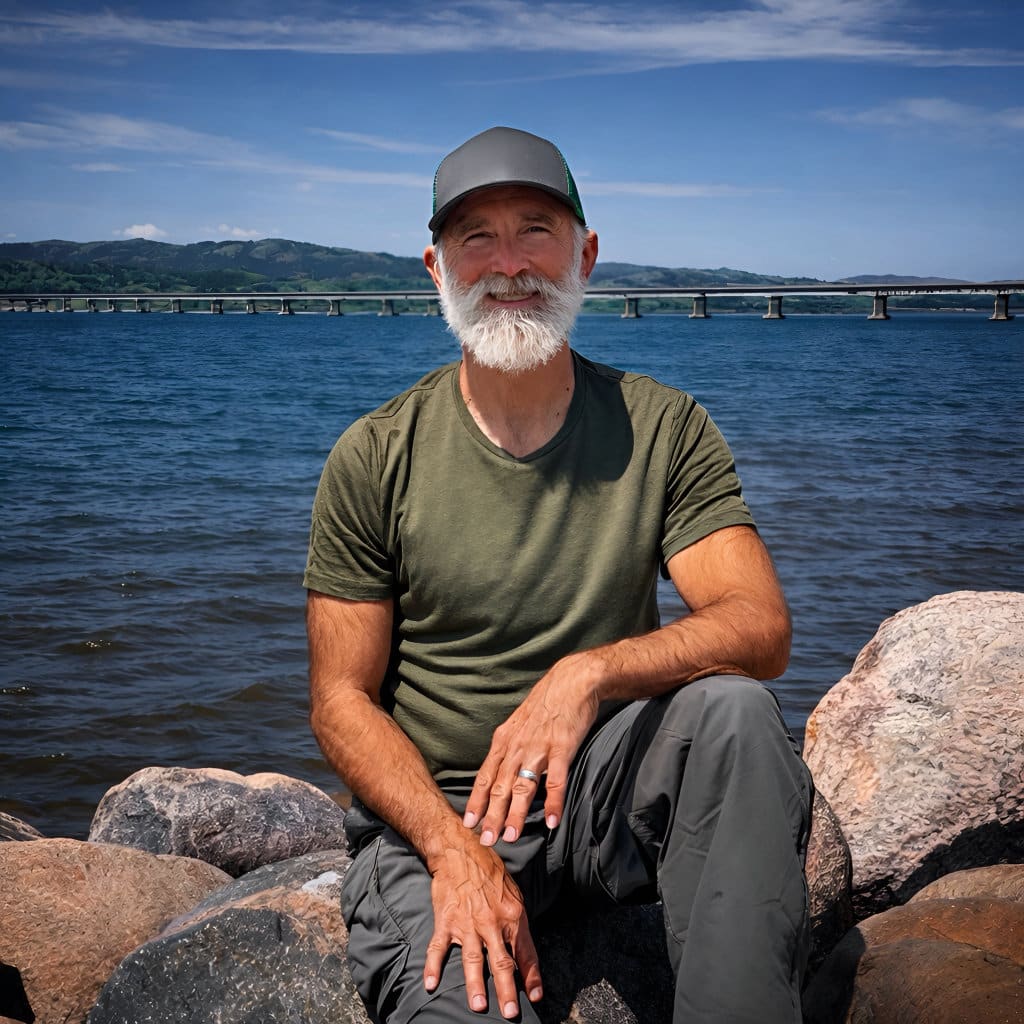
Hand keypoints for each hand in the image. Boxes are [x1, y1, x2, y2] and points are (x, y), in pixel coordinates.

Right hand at [424, 840, 541, 1017]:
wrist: (461, 851)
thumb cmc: (490, 872)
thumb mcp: (513, 894)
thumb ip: (516, 924)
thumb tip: (523, 951)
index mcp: (513, 916)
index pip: (526, 952)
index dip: (532, 977)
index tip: (535, 997)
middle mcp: (492, 922)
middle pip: (502, 962)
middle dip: (507, 991)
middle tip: (510, 1014)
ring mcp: (467, 923)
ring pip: (473, 960)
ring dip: (475, 985)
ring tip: (478, 1006)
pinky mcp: (446, 921)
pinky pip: (438, 947)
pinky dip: (433, 966)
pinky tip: (429, 984)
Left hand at [464, 654, 600, 845]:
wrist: (571, 681)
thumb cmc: (546, 704)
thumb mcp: (518, 723)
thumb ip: (510, 748)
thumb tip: (500, 771)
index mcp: (504, 741)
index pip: (485, 776)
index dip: (476, 801)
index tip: (468, 823)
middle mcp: (517, 746)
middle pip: (499, 786)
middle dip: (491, 816)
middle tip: (485, 841)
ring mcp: (538, 748)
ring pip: (522, 787)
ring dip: (515, 814)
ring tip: (510, 836)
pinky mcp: (561, 748)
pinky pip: (556, 780)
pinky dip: (553, 802)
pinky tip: (551, 821)